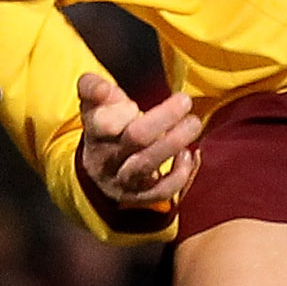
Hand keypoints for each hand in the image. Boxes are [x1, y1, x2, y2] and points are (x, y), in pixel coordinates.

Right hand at [77, 72, 202, 207]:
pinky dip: (179, 174)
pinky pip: (161, 191)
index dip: (120, 111)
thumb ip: (93, 88)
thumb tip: (100, 87)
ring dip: (174, 142)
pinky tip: (189, 155)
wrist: (100, 168)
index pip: (104, 122)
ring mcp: (123, 180)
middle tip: (184, 101)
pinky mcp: (140, 197)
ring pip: (148, 165)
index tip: (134, 104)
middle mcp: (107, 159)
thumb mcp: (94, 105)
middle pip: (136, 138)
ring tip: (193, 123)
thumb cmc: (105, 127)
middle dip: (164, 118)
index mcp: (94, 133)